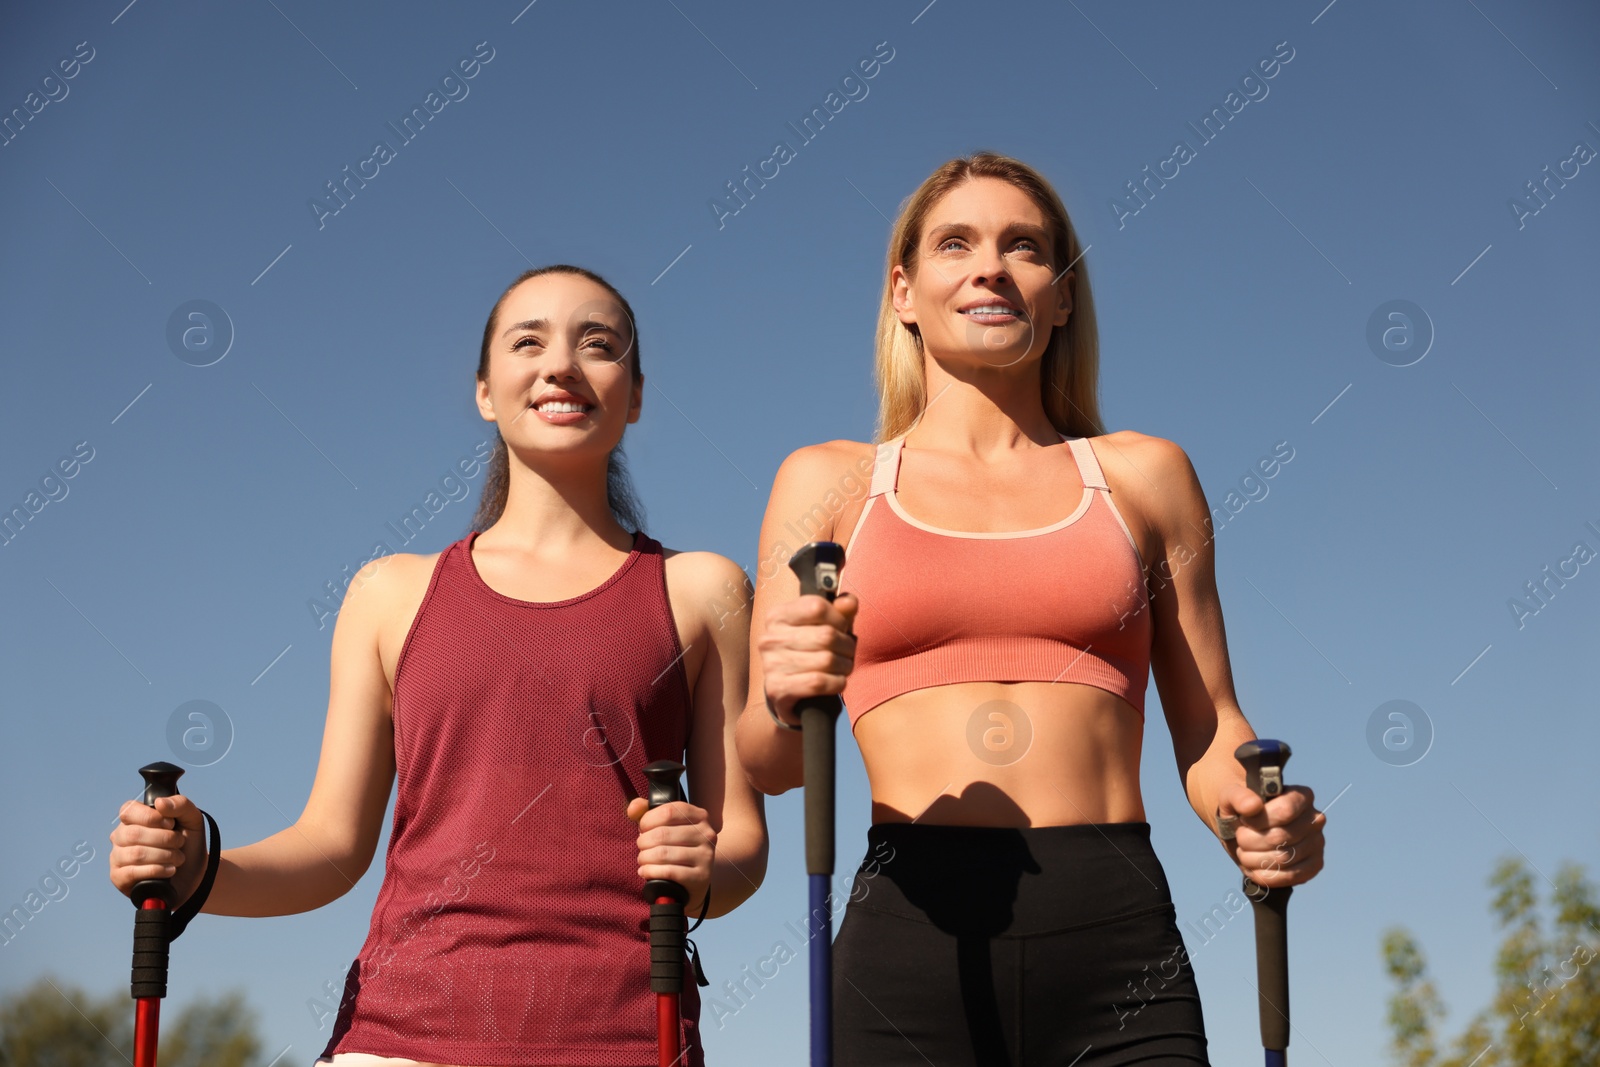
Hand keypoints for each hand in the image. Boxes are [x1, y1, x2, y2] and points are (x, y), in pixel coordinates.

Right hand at [109, 794, 206, 905]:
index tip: (171, 824)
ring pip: (135, 854)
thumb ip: (180, 805)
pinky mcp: (119, 878)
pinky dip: (157, 870)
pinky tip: (170, 870)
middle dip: (165, 839)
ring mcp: (117, 857)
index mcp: (133, 818)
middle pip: (133, 834)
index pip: (128, 810)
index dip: (151, 817)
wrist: (195, 873)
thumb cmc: (189, 843)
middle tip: (179, 843)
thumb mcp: (191, 819)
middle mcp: (121, 836)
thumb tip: (159, 802)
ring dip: (165, 856)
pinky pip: (132, 872)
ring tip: (178, 858)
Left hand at [625, 797, 715, 912]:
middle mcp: (706, 834)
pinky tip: (645, 872)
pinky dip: (650, 872)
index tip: (642, 829)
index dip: (647, 820)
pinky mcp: (701, 877)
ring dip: (644, 858)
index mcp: (699, 816)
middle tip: (641, 848)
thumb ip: (645, 812)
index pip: (668, 812)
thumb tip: (632, 809)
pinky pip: (668, 872)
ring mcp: (706, 856)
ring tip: (642, 860)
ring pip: (663, 853)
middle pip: (662, 834)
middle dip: (643, 842)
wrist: (695, 879)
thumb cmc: (675, 847)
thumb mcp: (663, 826)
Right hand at [758, 591, 858, 722]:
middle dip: (847, 646)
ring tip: (843, 667)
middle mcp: (770, 638)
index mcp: (777, 616)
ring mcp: (771, 664)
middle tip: (848, 652)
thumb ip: (838, 611)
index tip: (841, 629)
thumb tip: (850, 603)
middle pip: (827, 635)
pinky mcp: (777, 689)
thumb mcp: (822, 626)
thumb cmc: (807, 651)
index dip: (839, 619)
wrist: (785, 691)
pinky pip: (819, 682)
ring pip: (826, 660)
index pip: (818, 607)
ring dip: (844, 666)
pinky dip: (837, 683)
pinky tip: (837, 682)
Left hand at [1216, 781, 1324, 888]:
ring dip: (1254, 859)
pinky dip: (1265, 876)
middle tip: (1240, 838)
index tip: (1243, 820)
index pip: (1285, 810)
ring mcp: (1317, 843)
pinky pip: (1292, 877)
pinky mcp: (1314, 865)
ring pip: (1283, 859)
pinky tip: (1253, 868)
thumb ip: (1238, 796)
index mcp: (1301, 796)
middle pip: (1280, 837)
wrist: (1246, 830)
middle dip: (1250, 841)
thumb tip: (1252, 806)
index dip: (1259, 820)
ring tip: (1243, 852)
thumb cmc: (1241, 810)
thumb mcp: (1232, 796)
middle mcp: (1315, 819)